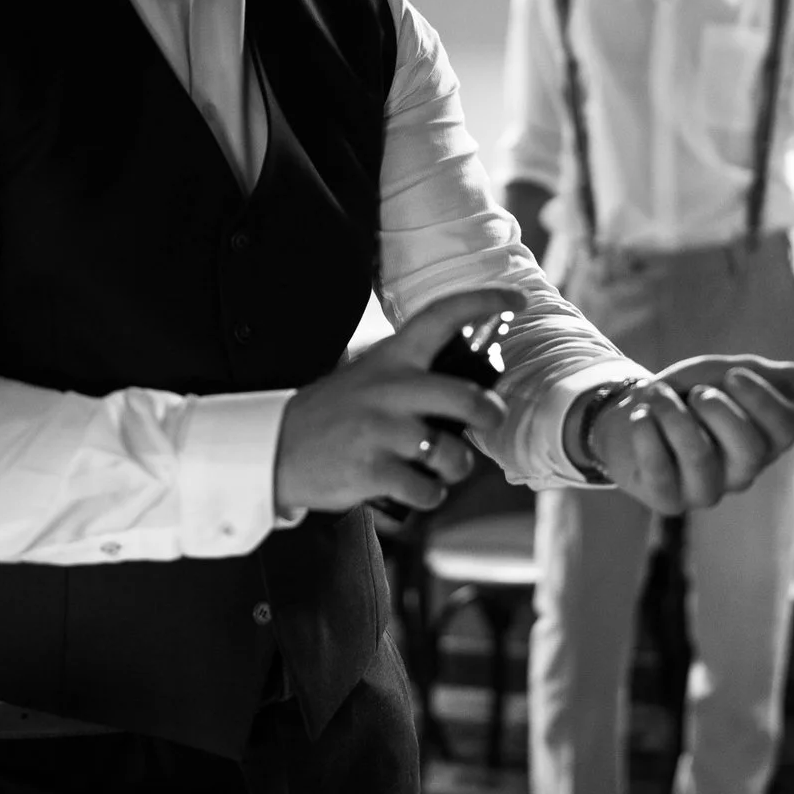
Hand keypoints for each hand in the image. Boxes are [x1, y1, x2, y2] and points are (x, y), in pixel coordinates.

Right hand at [275, 289, 515, 514]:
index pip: (442, 317)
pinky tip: (411, 487)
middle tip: (490, 420)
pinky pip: (427, 491)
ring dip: (455, 468)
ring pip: (453, 455)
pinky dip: (428, 495)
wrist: (276, 448)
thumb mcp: (369, 377)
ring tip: (437, 467)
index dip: (484, 302)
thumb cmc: (334, 414)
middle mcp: (390, 391)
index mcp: (392, 360)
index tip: (516, 299)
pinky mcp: (373, 471)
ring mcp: (382, 432)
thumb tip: (473, 390)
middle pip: (468, 398)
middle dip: (491, 415)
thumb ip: (413, 377)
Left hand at [586, 356, 793, 514]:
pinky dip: (647, 434)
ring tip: (657, 395)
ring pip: (701, 459)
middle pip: (751, 449)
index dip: (763, 399)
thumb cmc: (688, 395)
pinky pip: (661, 471)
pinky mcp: (667, 501)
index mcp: (764, 442)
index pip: (786, 430)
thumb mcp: (728, 375)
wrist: (630, 411)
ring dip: (675, 417)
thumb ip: (772, 378)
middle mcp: (741, 473)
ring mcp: (705, 492)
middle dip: (721, 411)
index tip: (733, 374)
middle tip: (698, 393)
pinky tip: (640, 416)